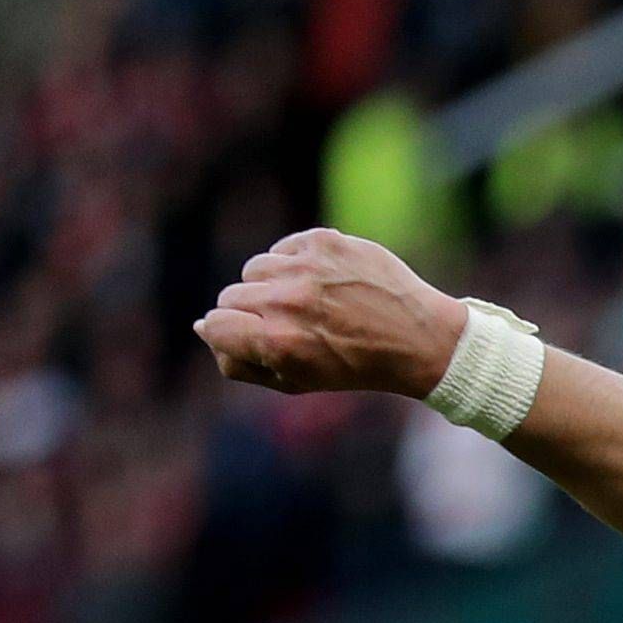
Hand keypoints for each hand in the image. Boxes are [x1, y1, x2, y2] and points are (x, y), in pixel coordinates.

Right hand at [195, 229, 468, 398]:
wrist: (421, 339)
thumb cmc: (356, 366)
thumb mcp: (297, 380)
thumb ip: (241, 360)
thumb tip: (201, 327)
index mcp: (278, 342)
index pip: (214, 325)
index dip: (229, 333)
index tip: (252, 337)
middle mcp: (288, 302)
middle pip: (230, 296)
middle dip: (251, 312)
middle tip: (290, 324)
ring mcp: (306, 267)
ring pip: (255, 269)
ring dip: (273, 285)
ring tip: (310, 303)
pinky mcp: (324, 241)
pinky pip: (282, 249)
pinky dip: (295, 264)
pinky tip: (326, 283)